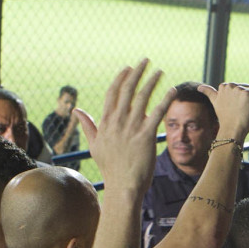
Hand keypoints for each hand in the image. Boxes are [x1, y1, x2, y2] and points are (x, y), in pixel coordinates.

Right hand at [74, 59, 172, 191]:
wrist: (122, 187)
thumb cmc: (110, 169)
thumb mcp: (95, 146)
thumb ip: (88, 126)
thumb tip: (76, 111)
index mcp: (106, 123)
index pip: (112, 93)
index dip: (120, 78)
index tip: (128, 67)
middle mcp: (117, 122)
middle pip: (127, 90)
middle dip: (136, 72)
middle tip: (145, 60)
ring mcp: (131, 129)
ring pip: (142, 98)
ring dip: (151, 81)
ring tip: (159, 70)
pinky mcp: (145, 137)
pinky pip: (156, 114)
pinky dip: (165, 100)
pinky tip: (172, 90)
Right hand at [198, 81, 248, 143]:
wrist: (231, 129)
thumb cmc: (226, 118)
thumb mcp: (216, 102)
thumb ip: (209, 92)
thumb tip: (199, 87)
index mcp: (223, 86)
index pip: (239, 89)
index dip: (239, 99)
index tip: (233, 107)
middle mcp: (230, 85)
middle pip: (247, 88)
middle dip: (245, 99)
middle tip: (238, 109)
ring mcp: (238, 89)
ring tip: (242, 110)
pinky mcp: (248, 94)